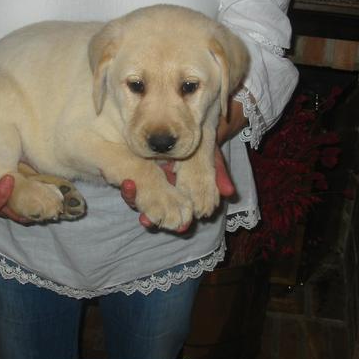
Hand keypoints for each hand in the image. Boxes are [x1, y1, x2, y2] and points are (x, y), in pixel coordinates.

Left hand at [120, 148, 234, 232]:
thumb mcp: (209, 160)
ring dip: (134, 201)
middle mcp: (163, 193)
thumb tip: (230, 192)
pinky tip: (128, 183)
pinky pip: (130, 188)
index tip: (181, 228)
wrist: (183, 130)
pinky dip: (129, 190)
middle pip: (154, 213)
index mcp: (180, 195)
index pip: (180, 215)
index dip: (180, 224)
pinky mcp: (134, 175)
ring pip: (137, 201)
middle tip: (147, 221)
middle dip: (150, 220)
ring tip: (133, 197)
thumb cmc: (198, 148)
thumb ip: (218, 176)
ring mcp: (147, 185)